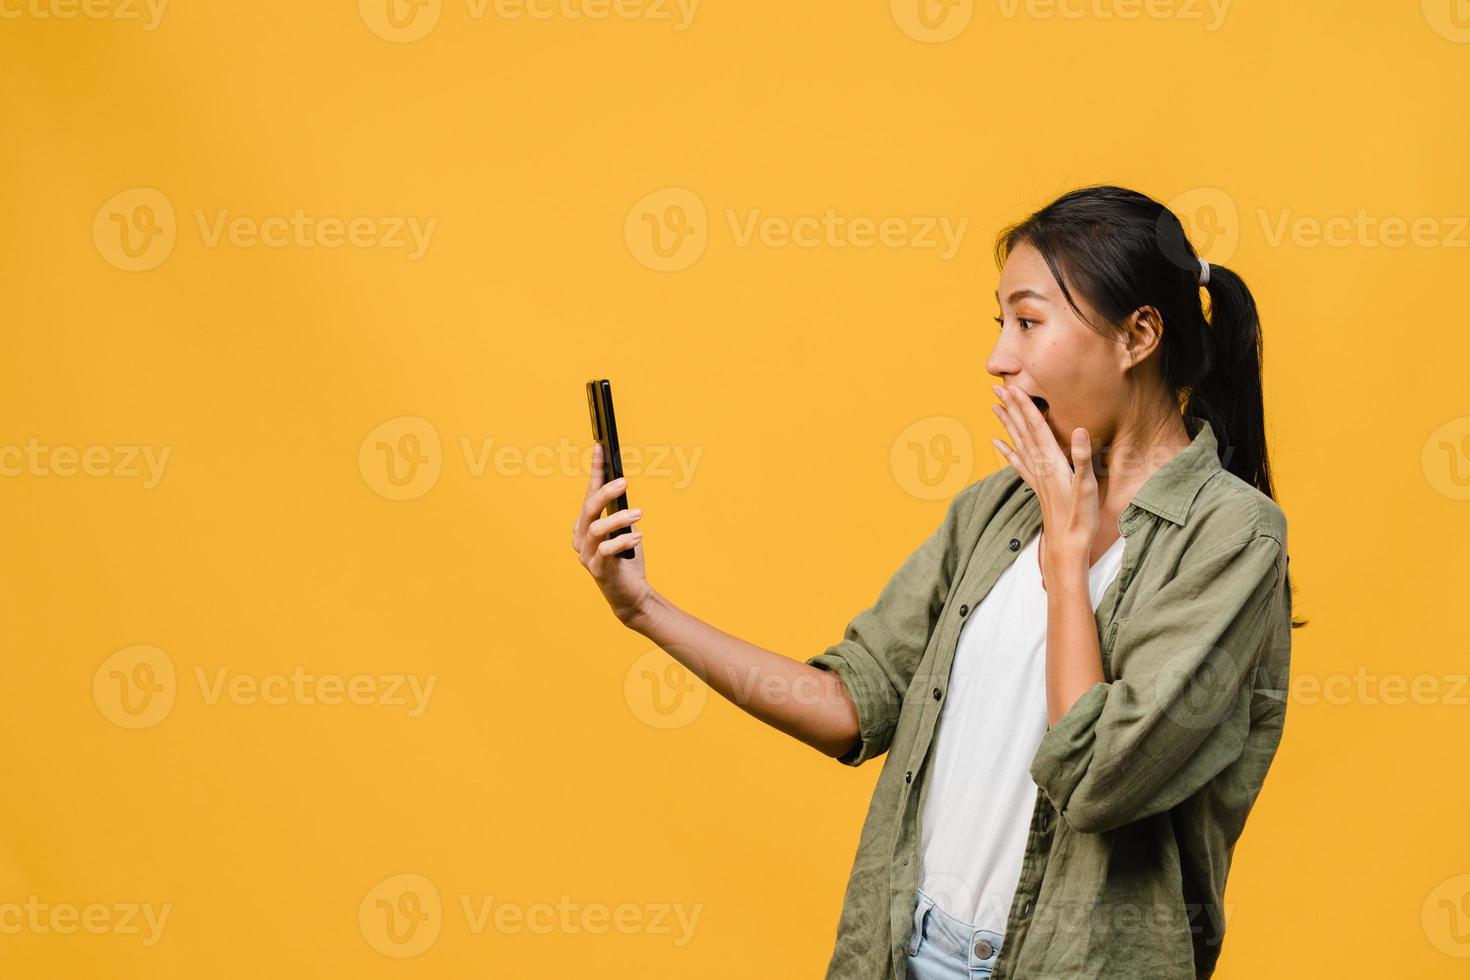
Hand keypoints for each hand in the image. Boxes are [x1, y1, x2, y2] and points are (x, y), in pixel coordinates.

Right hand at [573, 443, 653, 625]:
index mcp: (585, 525)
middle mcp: (581, 538)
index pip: (588, 492)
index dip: (594, 469)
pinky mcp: (598, 570)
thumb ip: (620, 510)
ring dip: (618, 519)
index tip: (601, 447)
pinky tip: (638, 537)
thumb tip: (623, 482)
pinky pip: (606, 551)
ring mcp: (587, 555)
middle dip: (604, 492)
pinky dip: (623, 541)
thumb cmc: (627, 560)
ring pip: (596, 529)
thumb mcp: (624, 530)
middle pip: (588, 508)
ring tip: (639, 514)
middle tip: (625, 482)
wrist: (630, 595)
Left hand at [989, 385, 1099, 580]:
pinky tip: (997, 443)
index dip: (1025, 406)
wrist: (1067, 545)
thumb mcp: (1087, 487)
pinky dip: (1007, 451)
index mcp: (1051, 461)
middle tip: (996, 387)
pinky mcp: (1037, 486)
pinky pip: (1018, 463)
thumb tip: (1080, 431)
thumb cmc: (1080, 517)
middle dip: (1011, 408)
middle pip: (1022, 431)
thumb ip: (1082, 459)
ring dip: (1007, 424)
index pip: (1036, 427)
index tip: (1013, 387)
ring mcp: (1036, 476)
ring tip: (995, 407)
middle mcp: (1039, 465)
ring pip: (1017, 443)